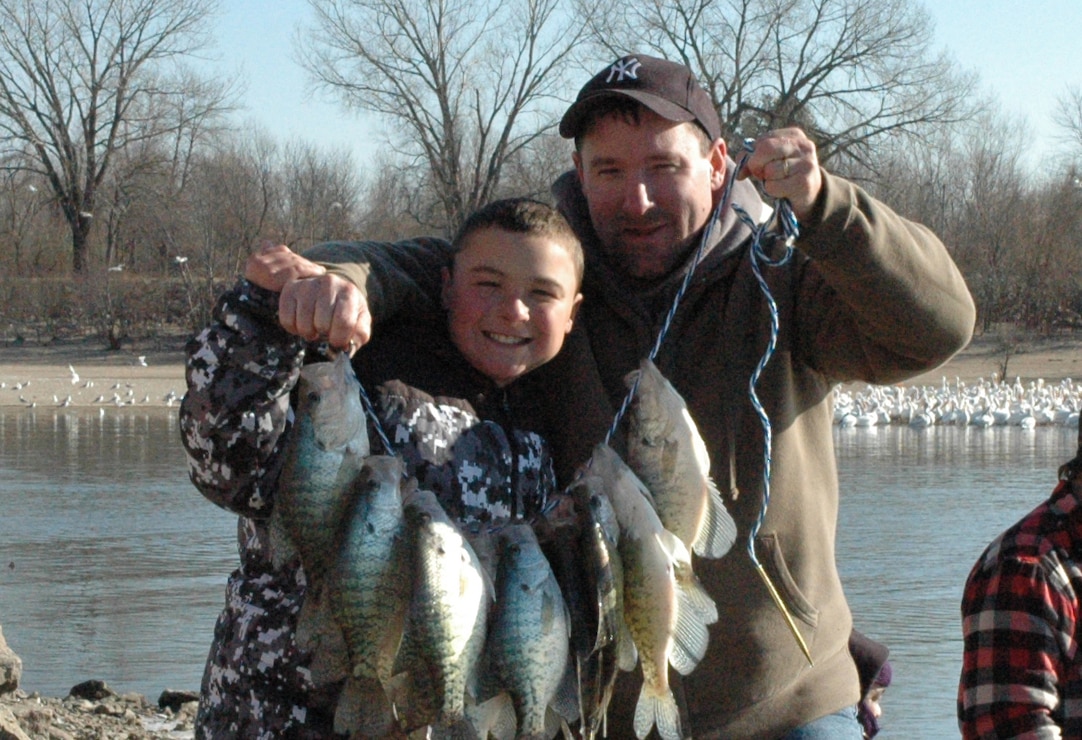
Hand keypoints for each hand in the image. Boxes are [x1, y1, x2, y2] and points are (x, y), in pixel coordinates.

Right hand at [245, 242, 325, 291]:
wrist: (252, 313)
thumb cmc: (260, 297)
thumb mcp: (260, 274)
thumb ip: (266, 257)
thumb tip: (267, 242)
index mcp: (254, 259)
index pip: (280, 251)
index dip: (295, 257)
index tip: (307, 263)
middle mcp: (258, 262)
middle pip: (288, 258)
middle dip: (304, 263)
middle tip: (319, 268)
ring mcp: (265, 269)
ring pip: (294, 263)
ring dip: (309, 267)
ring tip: (320, 271)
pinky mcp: (274, 277)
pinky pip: (296, 271)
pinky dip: (309, 271)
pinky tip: (318, 273)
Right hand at [246, 243, 371, 351]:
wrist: (331, 290)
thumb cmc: (346, 309)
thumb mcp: (360, 320)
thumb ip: (360, 334)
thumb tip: (348, 346)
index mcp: (349, 292)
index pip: (344, 322)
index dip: (340, 339)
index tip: (338, 341)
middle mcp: (328, 283)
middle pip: (322, 324)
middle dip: (324, 334)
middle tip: (326, 330)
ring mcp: (307, 284)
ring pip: (304, 324)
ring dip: (309, 333)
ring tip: (315, 326)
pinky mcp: (289, 289)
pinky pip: (286, 320)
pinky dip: (294, 329)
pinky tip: (302, 322)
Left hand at [737, 127, 822, 220]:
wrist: (810, 193)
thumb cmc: (785, 173)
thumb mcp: (770, 160)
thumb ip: (751, 158)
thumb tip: (739, 171)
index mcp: (794, 135)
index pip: (762, 140)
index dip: (752, 154)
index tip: (755, 165)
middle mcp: (803, 146)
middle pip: (766, 148)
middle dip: (756, 164)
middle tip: (761, 174)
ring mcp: (806, 163)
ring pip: (769, 170)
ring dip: (767, 180)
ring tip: (778, 181)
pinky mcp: (804, 182)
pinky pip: (773, 186)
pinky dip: (772, 191)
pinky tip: (783, 189)